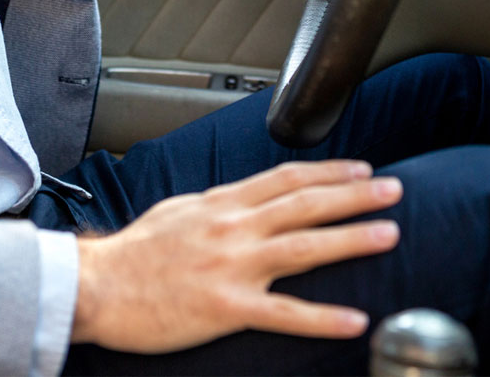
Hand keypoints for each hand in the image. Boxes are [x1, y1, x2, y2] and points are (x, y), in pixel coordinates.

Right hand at [71, 160, 402, 353]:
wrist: (95, 287)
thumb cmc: (130, 255)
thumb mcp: (176, 212)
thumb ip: (216, 206)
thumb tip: (244, 199)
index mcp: (221, 203)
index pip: (286, 178)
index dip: (329, 172)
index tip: (361, 169)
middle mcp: (232, 227)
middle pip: (305, 203)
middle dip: (355, 194)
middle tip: (394, 190)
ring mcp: (231, 266)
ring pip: (304, 246)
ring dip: (351, 238)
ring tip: (390, 234)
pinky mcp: (225, 307)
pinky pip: (284, 314)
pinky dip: (323, 317)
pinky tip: (354, 319)